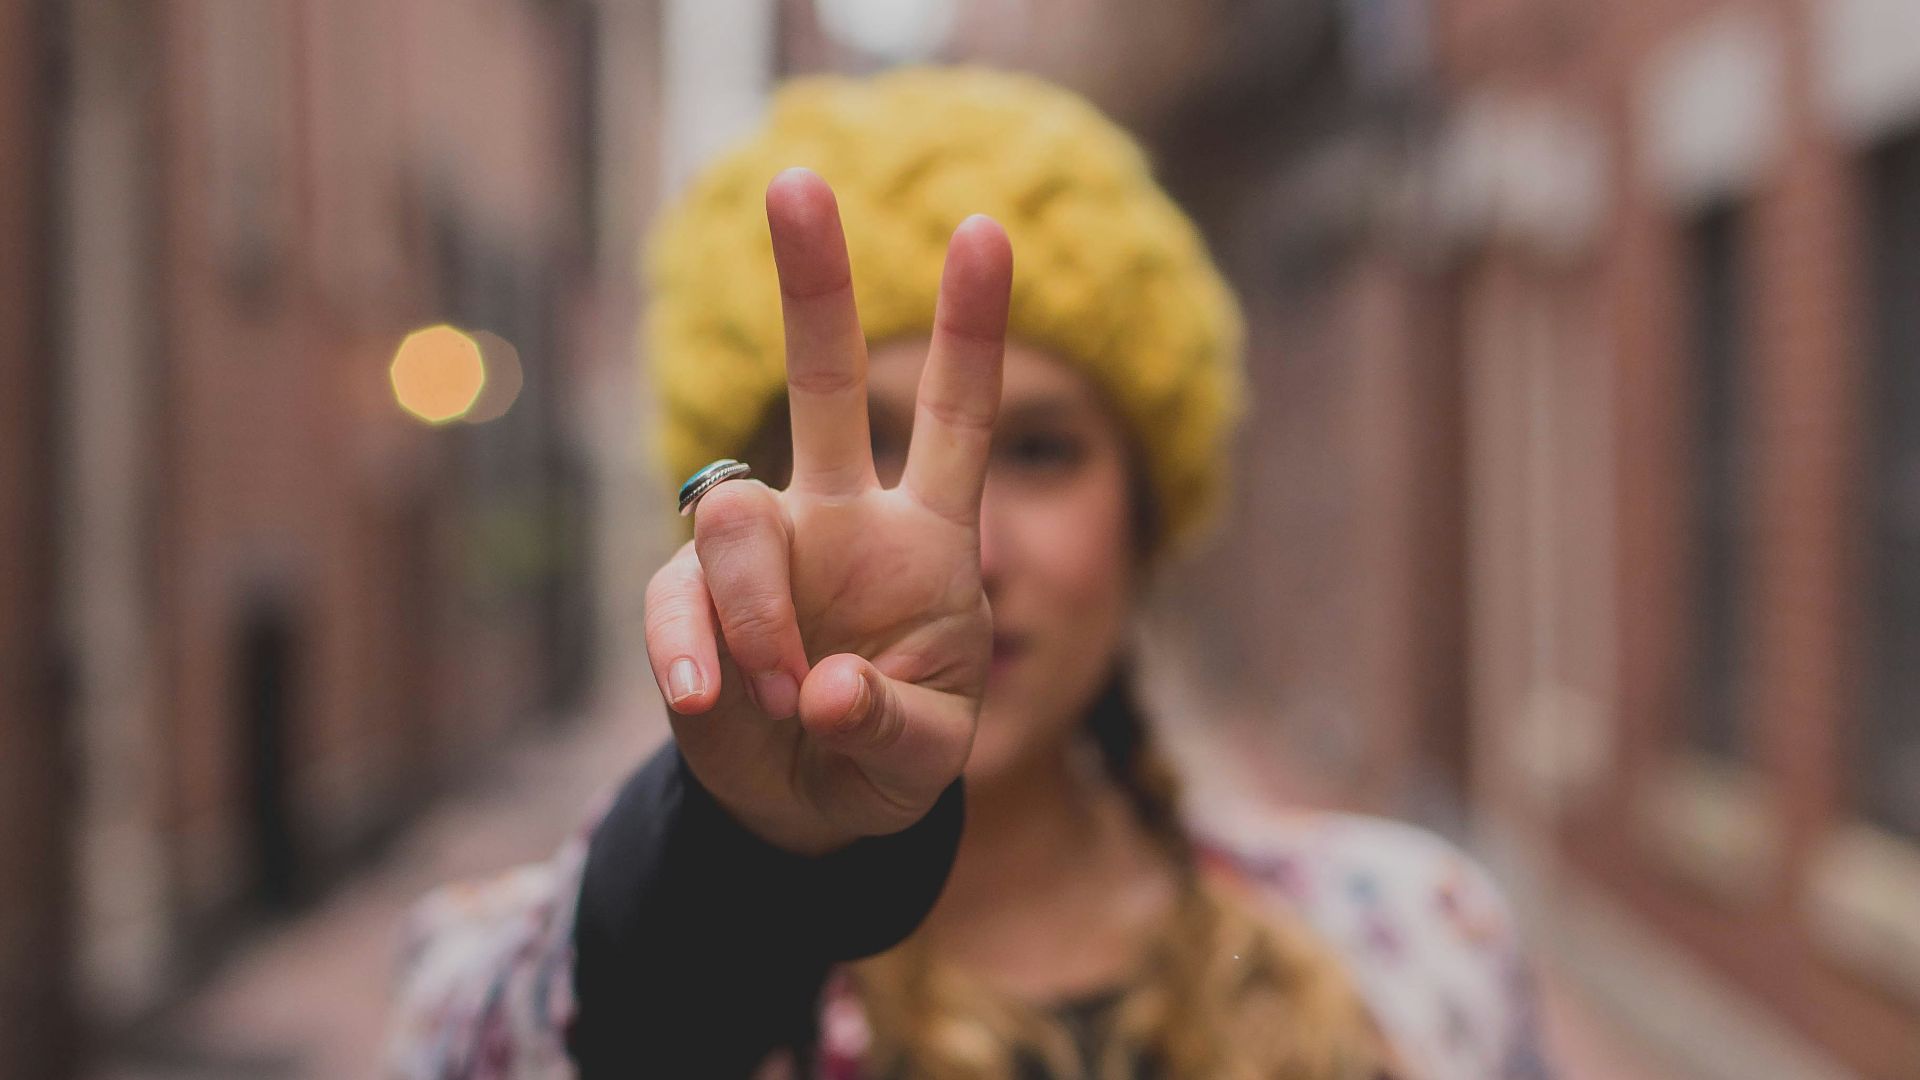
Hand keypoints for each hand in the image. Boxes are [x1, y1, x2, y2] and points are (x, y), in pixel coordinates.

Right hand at [643, 168, 1011, 855]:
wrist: (805, 808)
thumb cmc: (887, 759)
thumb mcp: (924, 760)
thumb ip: (892, 726)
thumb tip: (825, 689)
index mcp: (926, 537)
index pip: (955, 418)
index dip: (970, 328)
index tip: (986, 228)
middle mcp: (842, 520)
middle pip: (824, 383)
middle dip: (813, 286)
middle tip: (796, 181)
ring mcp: (761, 555)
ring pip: (736, 513)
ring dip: (758, 611)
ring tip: (783, 697)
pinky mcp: (687, 600)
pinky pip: (673, 598)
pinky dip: (689, 650)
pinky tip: (707, 702)